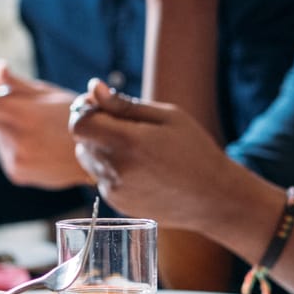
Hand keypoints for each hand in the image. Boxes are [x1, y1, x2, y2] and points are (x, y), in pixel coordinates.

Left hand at [0, 64, 89, 189]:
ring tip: (34, 125)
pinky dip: (12, 142)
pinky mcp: (17, 173)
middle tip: (16, 102)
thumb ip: (16, 84)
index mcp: (26, 116)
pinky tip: (35, 141)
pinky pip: (4, 150)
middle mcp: (18, 141)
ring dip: (5, 125)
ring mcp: (16, 160)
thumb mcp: (49, 94)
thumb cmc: (75, 117)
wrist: (97, 155)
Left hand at [66, 79, 236, 227]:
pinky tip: (142, 170)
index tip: (102, 107)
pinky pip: (102, 179)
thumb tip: (94, 87)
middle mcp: (116, 170)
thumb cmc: (194, 150)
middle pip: (81, 142)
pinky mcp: (118, 205)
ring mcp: (115, 192)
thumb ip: (124, 104)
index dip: (86, 111)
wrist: (213, 197)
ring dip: (102, 150)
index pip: (79, 123)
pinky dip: (113, 170)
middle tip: (126, 127)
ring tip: (137, 149)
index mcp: (128, 142)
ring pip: (89, 161)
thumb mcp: (166, 117)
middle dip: (96, 129)